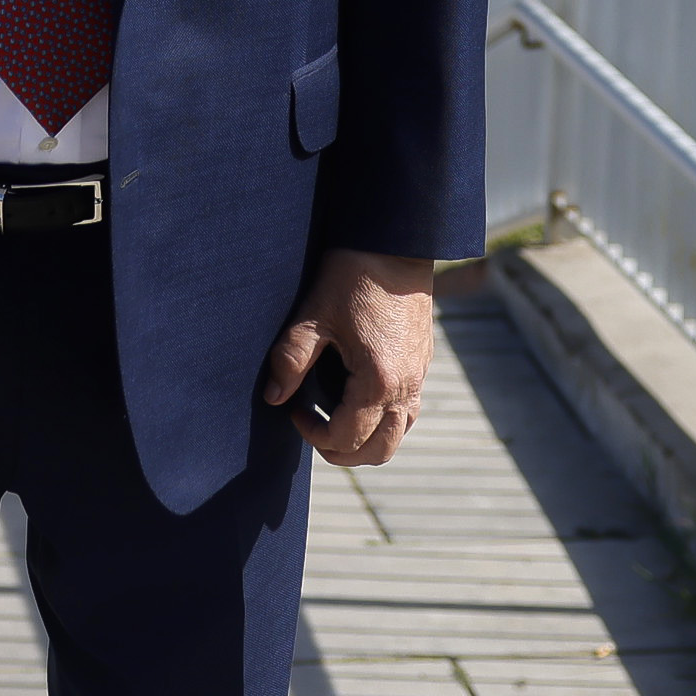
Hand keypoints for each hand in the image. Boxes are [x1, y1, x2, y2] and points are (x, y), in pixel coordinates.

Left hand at [259, 248, 441, 468]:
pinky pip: (409, 411)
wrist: (396, 243)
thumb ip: (291, 359)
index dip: (313, 435)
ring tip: (335, 419)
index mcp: (378, 381)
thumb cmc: (354, 275)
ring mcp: (419, 377)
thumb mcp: (314, 315)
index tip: (293, 410)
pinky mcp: (423, 364)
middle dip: (342, 452)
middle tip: (312, 427)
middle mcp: (406, 386)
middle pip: (379, 451)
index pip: (346, 438)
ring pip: (399, 435)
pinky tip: (359, 399)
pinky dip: (385, 420)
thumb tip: (273, 395)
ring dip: (367, 441)